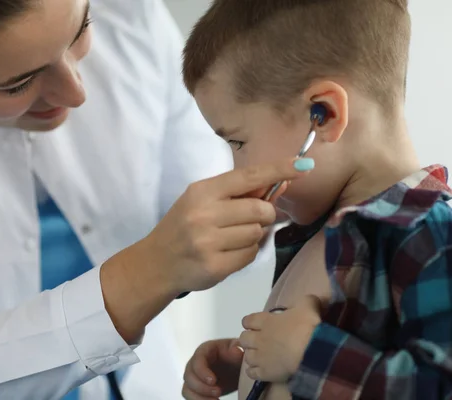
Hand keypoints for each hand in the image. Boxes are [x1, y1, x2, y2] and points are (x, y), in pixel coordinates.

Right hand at [100, 158, 312, 342]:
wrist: (156, 262)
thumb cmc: (182, 227)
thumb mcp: (200, 201)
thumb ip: (235, 193)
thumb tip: (278, 184)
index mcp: (202, 192)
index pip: (248, 177)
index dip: (278, 170)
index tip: (304, 166)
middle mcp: (204, 214)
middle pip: (259, 209)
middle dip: (263, 215)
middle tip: (250, 219)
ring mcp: (209, 242)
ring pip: (257, 233)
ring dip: (253, 235)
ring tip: (231, 238)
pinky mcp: (215, 266)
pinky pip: (250, 255)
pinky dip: (247, 253)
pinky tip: (228, 252)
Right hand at [182, 339, 242, 399]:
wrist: (236, 368)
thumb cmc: (235, 356)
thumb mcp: (238, 350)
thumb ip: (237, 348)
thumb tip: (236, 350)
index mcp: (205, 350)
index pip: (197, 360)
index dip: (202, 372)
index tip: (213, 381)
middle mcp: (195, 363)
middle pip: (189, 376)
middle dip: (202, 387)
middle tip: (218, 393)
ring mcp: (194, 377)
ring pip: (187, 388)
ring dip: (199, 398)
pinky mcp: (196, 388)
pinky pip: (190, 396)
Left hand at [239, 296, 321, 382]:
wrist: (312, 351)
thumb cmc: (308, 326)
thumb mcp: (308, 306)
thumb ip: (306, 301)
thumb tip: (309, 300)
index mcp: (266, 321)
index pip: (247, 320)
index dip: (249, 323)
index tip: (255, 325)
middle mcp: (259, 338)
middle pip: (243, 339)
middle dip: (248, 340)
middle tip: (259, 342)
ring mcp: (260, 357)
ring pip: (246, 356)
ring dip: (252, 356)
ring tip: (261, 358)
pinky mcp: (265, 373)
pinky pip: (252, 373)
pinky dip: (254, 372)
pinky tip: (261, 371)